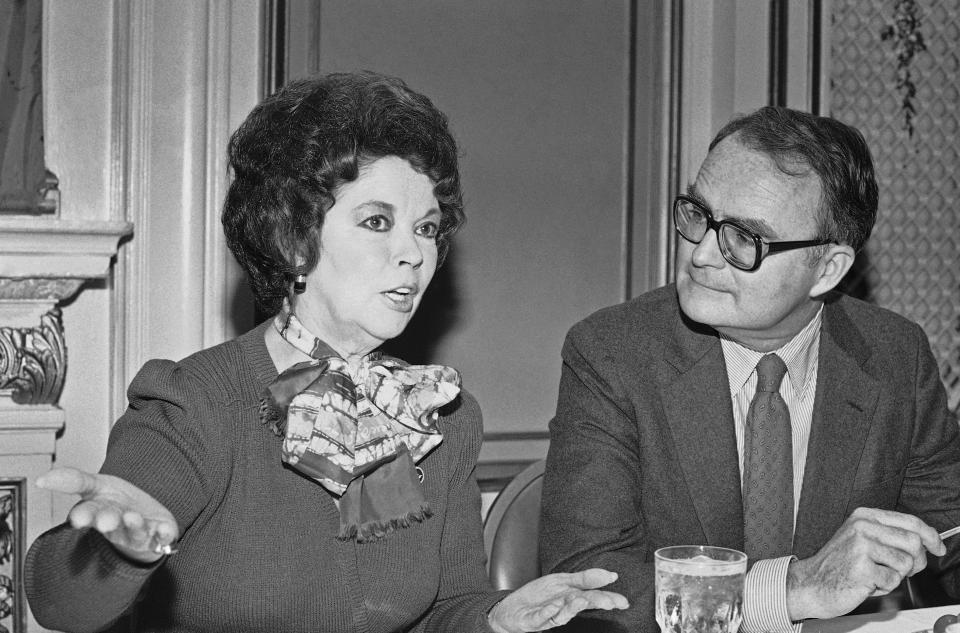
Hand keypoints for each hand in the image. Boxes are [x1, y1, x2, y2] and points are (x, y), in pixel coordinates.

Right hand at [37, 467, 178, 563]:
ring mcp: (138, 532)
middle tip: (106, 520)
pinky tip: (164, 531)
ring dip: (134, 525)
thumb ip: (72, 480)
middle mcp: (118, 525)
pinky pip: (163, 538)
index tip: (78, 518)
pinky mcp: (159, 535)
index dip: (83, 516)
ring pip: (135, 531)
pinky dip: (164, 535)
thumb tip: (42, 479)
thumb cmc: (117, 502)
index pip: (88, 513)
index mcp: (99, 512)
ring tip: (133, 517)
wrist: (145, 516)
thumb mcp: (95, 485)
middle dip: (108, 521)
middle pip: (111, 523)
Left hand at [486, 568, 628, 632]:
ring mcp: (549, 616)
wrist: (512, 609)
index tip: (623, 602)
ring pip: (564, 614)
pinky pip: (542, 617)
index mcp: (572, 598)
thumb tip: (610, 575)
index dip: (608, 599)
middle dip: (595, 604)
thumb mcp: (562, 581)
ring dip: (573, 607)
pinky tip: (555, 605)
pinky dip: (549, 612)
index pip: (594, 597)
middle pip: (582, 606)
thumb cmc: (539, 597)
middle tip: (610, 603)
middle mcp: (563, 608)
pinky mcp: (533, 620)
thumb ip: (584, 578)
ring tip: (583, 599)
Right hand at [786, 507, 944, 619]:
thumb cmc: (839, 565)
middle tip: (904, 570)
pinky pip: (893, 580)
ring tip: (876, 575)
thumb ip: (889, 535)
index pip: (909, 521)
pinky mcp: (861, 567)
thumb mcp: (861, 539)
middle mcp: (862, 527)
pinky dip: (885, 586)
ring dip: (896, 575)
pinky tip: (867, 582)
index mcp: (864, 516)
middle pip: (913, 541)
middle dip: (917, 561)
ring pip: (906, 562)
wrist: (811, 583)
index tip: (938, 547)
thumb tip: (925, 541)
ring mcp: (861, 545)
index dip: (930, 535)